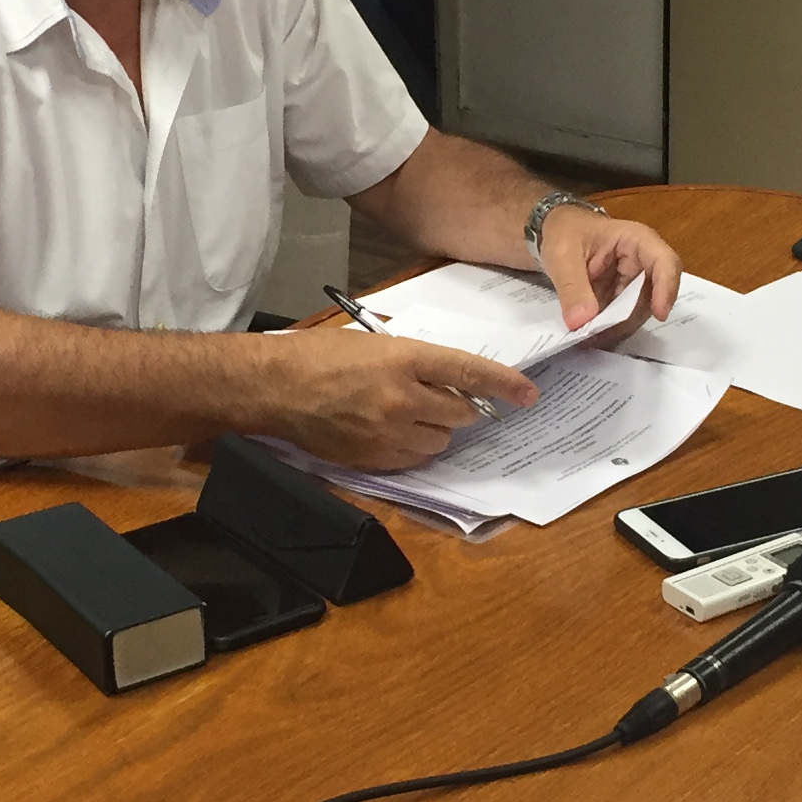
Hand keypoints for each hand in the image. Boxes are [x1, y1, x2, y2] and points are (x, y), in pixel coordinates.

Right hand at [254, 326, 533, 469]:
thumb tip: (449, 378)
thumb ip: (414, 360)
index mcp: (403, 358)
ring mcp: (387, 432)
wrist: (274, 387)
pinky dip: (411, 447)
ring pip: (440, 440)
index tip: (528, 393)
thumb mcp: (372, 342)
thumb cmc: (318, 356)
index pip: (468, 372)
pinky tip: (388, 430)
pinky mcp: (373, 458)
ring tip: (406, 414)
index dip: (503, 383)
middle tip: (439, 397)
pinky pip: (413, 459)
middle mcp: (402, 397)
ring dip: (435, 429)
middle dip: (459, 407)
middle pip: (461, 413)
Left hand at [536, 204, 683, 330]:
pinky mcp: (624, 298)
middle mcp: (643, 263)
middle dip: (627, 319)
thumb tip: (581, 322)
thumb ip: (572, 286)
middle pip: (652, 297)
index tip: (659, 314)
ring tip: (587, 337)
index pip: (665, 263)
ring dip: (616, 328)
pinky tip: (589, 335)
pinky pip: (623, 319)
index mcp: (636, 241)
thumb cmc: (565, 232)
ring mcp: (635, 283)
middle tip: (596, 334)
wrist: (558, 231)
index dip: (667, 288)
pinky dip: (608, 330)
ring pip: (637, 313)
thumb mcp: (561, 255)